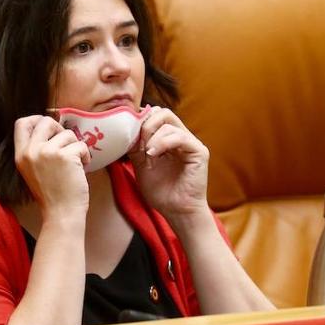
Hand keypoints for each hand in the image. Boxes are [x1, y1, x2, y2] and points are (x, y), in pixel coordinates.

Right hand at [13, 115, 90, 219]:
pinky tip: (82, 168)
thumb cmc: (52, 194)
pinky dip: (86, 155)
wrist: (61, 214)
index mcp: (21, 155)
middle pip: (45, 121)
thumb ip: (36, 150)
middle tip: (67, 144)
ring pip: (67, 133)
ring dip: (75, 146)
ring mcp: (48, 152)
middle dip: (60, 129)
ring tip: (75, 163)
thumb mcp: (33, 170)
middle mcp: (31, 151)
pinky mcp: (65, 156)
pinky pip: (81, 144)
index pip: (21, 123)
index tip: (49, 127)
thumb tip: (51, 127)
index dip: (36, 119)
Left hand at [127, 106, 209, 220]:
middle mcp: (181, 137)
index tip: (129, 135)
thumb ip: (136, 148)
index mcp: (169, 139)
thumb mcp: (141, 166)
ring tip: (147, 155)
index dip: (141, 120)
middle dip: (146, 124)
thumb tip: (125, 131)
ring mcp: (191, 143)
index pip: (156, 115)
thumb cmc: (162, 193)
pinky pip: (180, 136)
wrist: (176, 212)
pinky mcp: (199, 151)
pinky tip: (153, 154)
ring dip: (152, 137)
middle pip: (163, 112)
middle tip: (137, 142)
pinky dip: (163, 142)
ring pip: (169, 123)